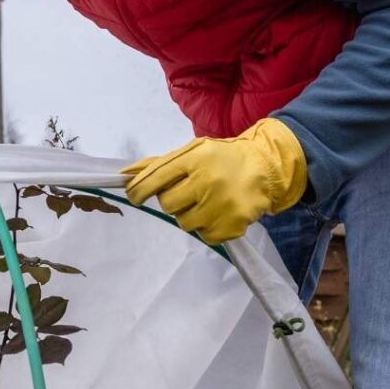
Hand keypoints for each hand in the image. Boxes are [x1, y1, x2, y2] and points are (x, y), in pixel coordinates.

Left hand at [121, 118, 306, 244]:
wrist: (265, 167)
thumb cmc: (221, 160)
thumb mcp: (193, 152)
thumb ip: (158, 165)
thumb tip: (124, 175)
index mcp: (196, 158)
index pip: (155, 177)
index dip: (139, 190)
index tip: (134, 196)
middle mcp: (208, 180)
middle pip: (167, 204)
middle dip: (173, 200)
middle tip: (189, 192)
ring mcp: (221, 204)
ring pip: (183, 223)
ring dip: (190, 215)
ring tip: (207, 201)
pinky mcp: (232, 224)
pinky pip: (204, 236)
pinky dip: (207, 227)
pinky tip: (219, 212)